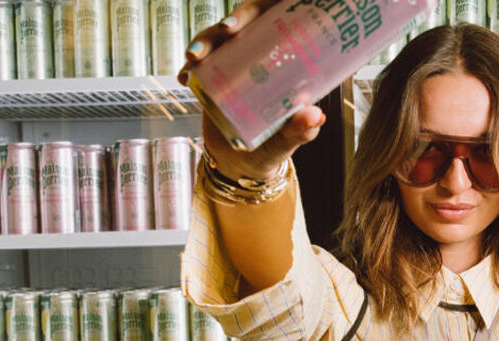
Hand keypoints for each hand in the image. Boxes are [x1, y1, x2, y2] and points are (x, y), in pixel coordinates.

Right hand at [178, 0, 325, 180]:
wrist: (240, 166)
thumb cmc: (271, 149)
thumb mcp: (286, 142)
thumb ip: (299, 131)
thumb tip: (315, 115)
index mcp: (282, 63)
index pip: (279, 24)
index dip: (267, 11)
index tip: (262, 11)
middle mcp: (257, 58)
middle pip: (245, 24)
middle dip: (233, 19)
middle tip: (227, 29)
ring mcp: (232, 66)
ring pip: (218, 41)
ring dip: (205, 41)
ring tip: (195, 57)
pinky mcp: (211, 78)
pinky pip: (198, 67)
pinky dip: (188, 69)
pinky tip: (183, 77)